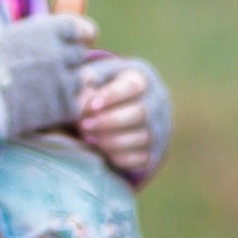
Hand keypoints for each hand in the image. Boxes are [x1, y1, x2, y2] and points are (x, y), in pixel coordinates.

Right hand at [0, 10, 97, 139]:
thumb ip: (13, 36)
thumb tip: (8, 32)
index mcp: (45, 31)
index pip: (79, 28)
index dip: (83, 33)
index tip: (85, 38)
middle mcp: (60, 52)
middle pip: (82, 53)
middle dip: (80, 59)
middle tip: (78, 65)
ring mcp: (65, 80)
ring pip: (92, 77)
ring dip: (90, 80)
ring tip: (87, 84)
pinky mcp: (64, 107)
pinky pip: (82, 102)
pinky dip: (79, 103)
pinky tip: (74, 106)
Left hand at [76, 59, 168, 183]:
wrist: (116, 113)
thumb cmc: (100, 90)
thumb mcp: (93, 78)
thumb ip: (85, 82)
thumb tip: (79, 102)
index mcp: (140, 79)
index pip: (131, 87)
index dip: (111, 97)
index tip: (90, 106)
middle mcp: (155, 103)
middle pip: (140, 113)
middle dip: (109, 121)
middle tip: (84, 125)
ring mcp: (157, 129)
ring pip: (142, 137)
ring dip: (112, 141)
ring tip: (88, 138)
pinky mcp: (153, 152)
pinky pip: (142, 159)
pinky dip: (121, 157)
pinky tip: (101, 152)